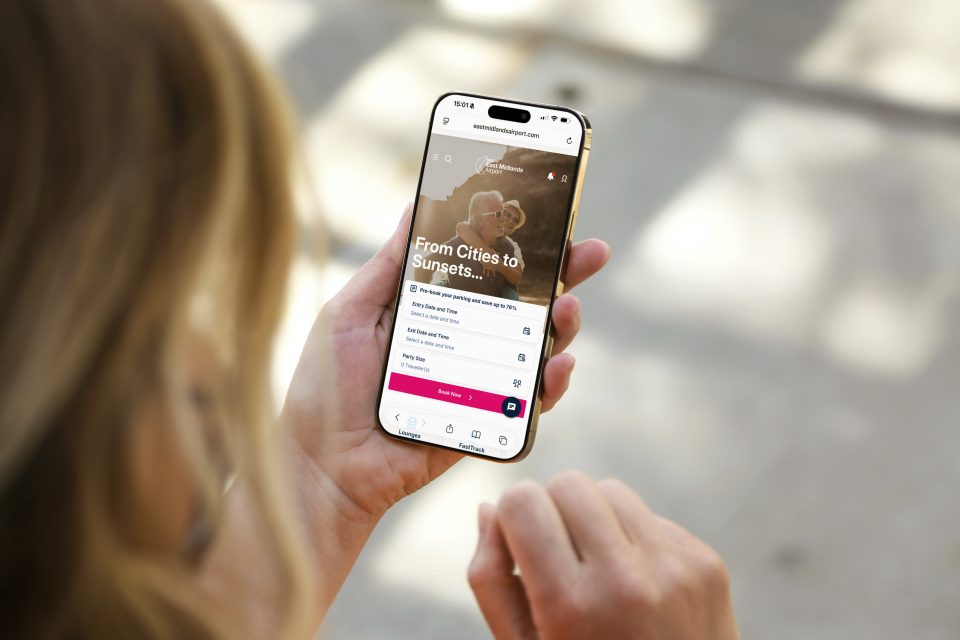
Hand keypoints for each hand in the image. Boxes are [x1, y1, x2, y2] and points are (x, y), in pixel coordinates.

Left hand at [284, 206, 609, 522]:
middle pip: (524, 303)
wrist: (323, 464)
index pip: (487, 269)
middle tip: (592, 252)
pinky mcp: (487, 421)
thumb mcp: (352, 310)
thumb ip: (391, 265)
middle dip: (564, 275)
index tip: (551, 217)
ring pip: (537, 348)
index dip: (520, 245)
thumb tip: (415, 205)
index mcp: (434, 309)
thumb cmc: (327, 386)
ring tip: (567, 307)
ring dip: (563, 324)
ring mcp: (479, 382)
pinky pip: (530, 401)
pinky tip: (559, 363)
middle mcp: (463, 341)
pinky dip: (552, 383)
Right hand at [468, 471, 739, 639]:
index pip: (523, 500)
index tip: (521, 549)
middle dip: (554, 511)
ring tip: (598, 573)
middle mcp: (626, 580)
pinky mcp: (707, 565)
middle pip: (568, 483)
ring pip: (611, 490)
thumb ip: (491, 580)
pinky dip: (634, 541)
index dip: (514, 519)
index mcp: (571, 606)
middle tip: (560, 561)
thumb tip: (488, 508)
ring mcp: (675, 569)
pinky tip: (637, 588)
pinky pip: (651, 518)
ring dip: (595, 520)